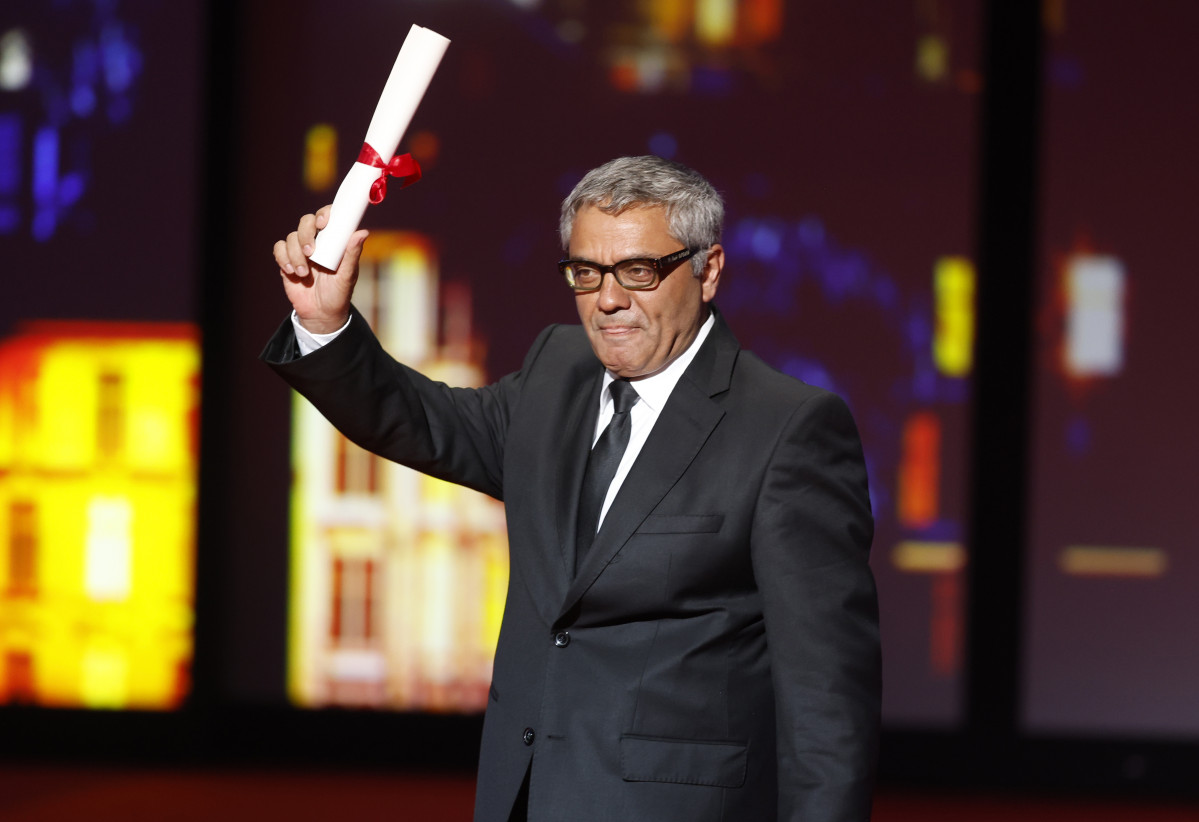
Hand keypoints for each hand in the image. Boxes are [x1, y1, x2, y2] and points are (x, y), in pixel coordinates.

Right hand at [273, 205, 368, 333]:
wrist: (321, 314)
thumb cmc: (338, 293)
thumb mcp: (347, 275)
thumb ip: (353, 254)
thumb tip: (363, 232)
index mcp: (333, 241)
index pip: (328, 217)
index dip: (324, 213)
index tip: (323, 223)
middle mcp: (317, 241)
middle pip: (306, 221)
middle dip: (306, 234)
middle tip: (310, 252)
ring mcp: (301, 250)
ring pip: (291, 237)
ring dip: (295, 254)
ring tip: (303, 273)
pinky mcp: (287, 260)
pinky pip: (279, 249)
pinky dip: (283, 258)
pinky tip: (291, 271)